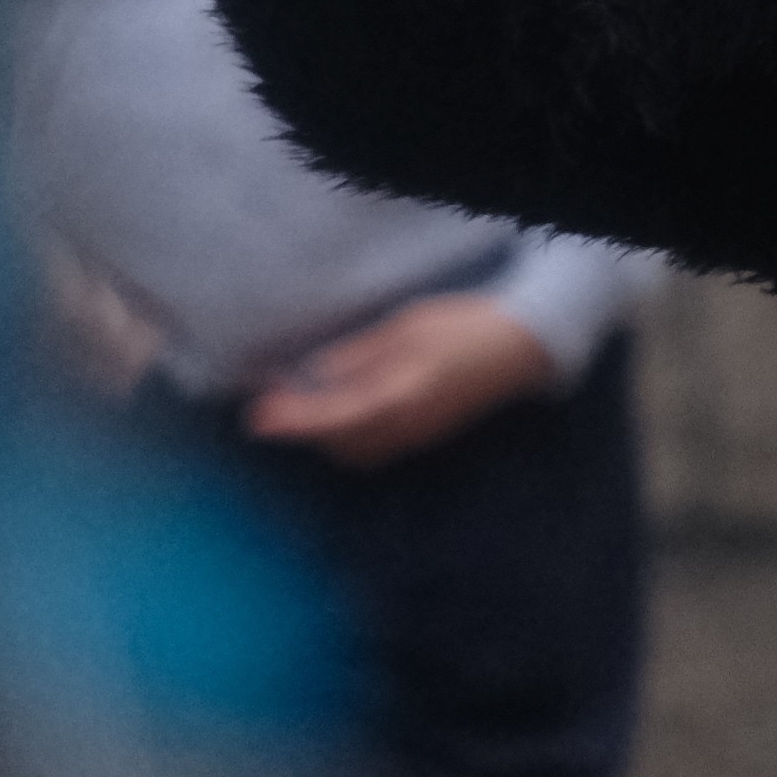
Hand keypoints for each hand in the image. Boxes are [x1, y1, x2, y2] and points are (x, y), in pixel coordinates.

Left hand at [242, 293, 558, 467]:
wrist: (520, 347)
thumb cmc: (463, 326)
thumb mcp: (406, 326)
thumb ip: (361, 355)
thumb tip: (316, 373)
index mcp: (400, 395)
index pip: (333, 417)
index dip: (292, 420)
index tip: (256, 417)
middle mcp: (406, 426)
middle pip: (338, 443)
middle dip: (301, 427)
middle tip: (270, 398)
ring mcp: (417, 436)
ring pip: (355, 451)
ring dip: (322, 434)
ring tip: (297, 402)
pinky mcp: (425, 436)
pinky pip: (375, 446)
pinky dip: (347, 434)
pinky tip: (337, 407)